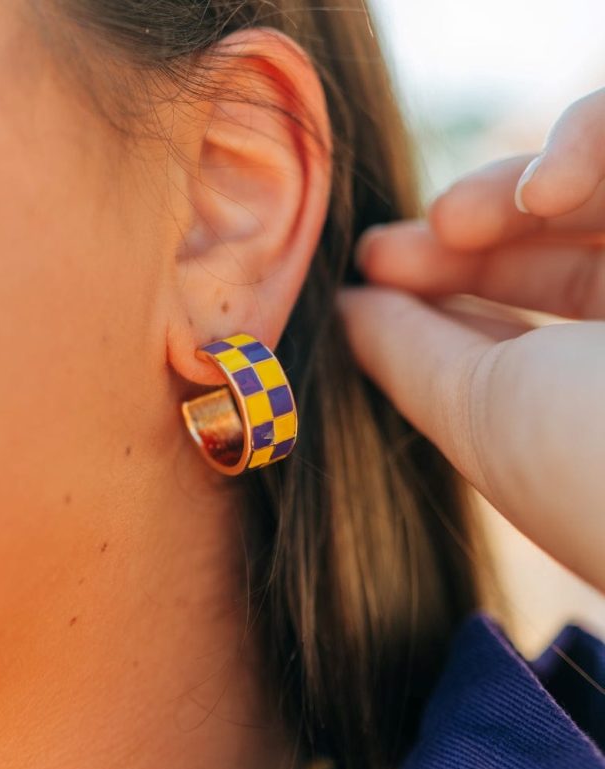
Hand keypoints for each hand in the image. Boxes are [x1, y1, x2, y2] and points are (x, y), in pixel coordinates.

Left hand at [336, 87, 604, 593]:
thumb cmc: (591, 464)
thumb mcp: (477, 414)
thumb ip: (408, 353)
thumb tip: (349, 306)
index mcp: (596, 392)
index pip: (514, 319)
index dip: (441, 283)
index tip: (371, 268)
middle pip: (552, 247)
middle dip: (458, 234)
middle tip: (385, 248)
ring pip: (598, 188)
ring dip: (508, 190)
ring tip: (452, 217)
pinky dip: (589, 145)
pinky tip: (544, 191)